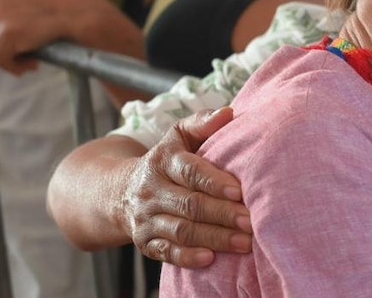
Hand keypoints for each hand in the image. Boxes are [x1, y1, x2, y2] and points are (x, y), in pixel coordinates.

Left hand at [0, 0, 97, 72]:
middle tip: (26, 56)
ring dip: (9, 61)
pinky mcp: (6, 32)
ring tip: (32, 60)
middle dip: (0, 51)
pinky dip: (15, 67)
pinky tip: (34, 63)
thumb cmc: (62, 7)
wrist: (83, 13)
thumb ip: (4, 0)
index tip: (17, 45)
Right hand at [122, 107, 251, 267]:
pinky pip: (166, 252)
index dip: (214, 182)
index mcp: (163, 161)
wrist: (121, 191)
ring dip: (215, 238)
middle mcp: (151, 190)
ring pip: (182, 230)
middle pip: (190, 204)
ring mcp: (146, 218)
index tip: (239, 190)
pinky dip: (188, 257)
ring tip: (245, 243)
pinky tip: (211, 259)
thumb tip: (229, 113)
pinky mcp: (145, 242)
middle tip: (251, 222)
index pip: (189, 171)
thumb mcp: (178, 136)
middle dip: (223, 214)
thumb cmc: (167, 160)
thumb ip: (202, 123)